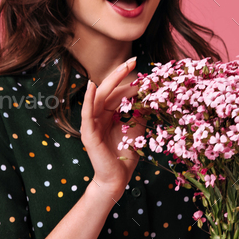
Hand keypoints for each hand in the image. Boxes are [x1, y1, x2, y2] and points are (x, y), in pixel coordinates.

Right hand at [80, 56, 146, 197]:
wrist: (118, 178)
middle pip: (108, 90)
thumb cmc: (126, 154)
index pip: (118, 93)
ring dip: (110, 81)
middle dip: (120, 74)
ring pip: (98, 97)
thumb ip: (141, 111)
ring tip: (122, 68)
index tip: (146, 72)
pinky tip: (91, 86)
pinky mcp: (88, 133)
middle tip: (134, 60)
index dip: (131, 82)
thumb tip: (152, 93)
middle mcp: (98, 115)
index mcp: (108, 114)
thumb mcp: (138, 127)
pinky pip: (86, 113)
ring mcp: (91, 123)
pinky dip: (88, 99)